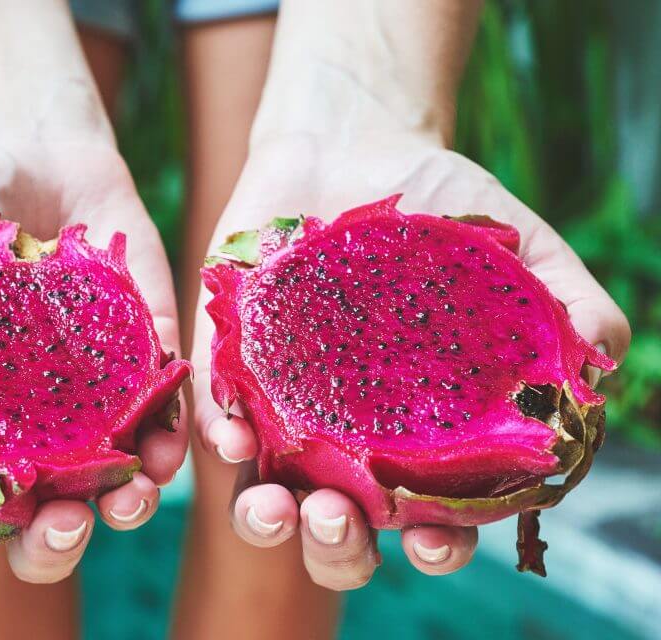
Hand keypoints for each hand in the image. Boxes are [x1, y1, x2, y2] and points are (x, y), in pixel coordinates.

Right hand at [0, 141, 186, 581]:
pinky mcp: (141, 365)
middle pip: (31, 518)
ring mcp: (82, 402)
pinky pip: (162, 420)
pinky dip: (169, 443)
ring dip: (120, 510)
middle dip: (46, 543)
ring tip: (122, 502)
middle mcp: (16, 427)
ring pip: (105, 485)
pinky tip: (166, 448)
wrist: (27, 148)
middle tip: (57, 529)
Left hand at [191, 129, 630, 589]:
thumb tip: (598, 370)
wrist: (352, 141)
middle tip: (340, 521)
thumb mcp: (519, 249)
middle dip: (337, 545)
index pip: (429, 518)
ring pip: (266, 494)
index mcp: (421, 430)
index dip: (435, 546)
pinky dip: (221, 435)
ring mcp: (284, 402)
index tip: (431, 542)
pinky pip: (217, 412)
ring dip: (267, 520)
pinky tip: (231, 437)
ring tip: (278, 508)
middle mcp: (349, 432)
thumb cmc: (442, 205)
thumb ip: (567, 310)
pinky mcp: (230, 361)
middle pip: (340, 527)